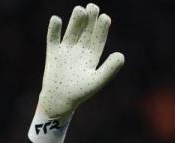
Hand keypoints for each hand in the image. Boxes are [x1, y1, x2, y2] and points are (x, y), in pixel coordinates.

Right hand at [37, 3, 123, 117]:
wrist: (59, 102)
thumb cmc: (79, 93)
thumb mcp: (96, 81)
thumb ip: (109, 69)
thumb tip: (121, 55)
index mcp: (92, 57)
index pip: (98, 39)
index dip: (102, 28)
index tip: (105, 17)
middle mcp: (80, 51)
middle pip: (86, 31)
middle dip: (90, 20)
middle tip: (93, 7)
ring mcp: (66, 51)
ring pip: (72, 32)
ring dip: (76, 21)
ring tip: (80, 9)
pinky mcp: (53, 54)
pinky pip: (53, 38)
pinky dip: (54, 29)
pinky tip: (56, 19)